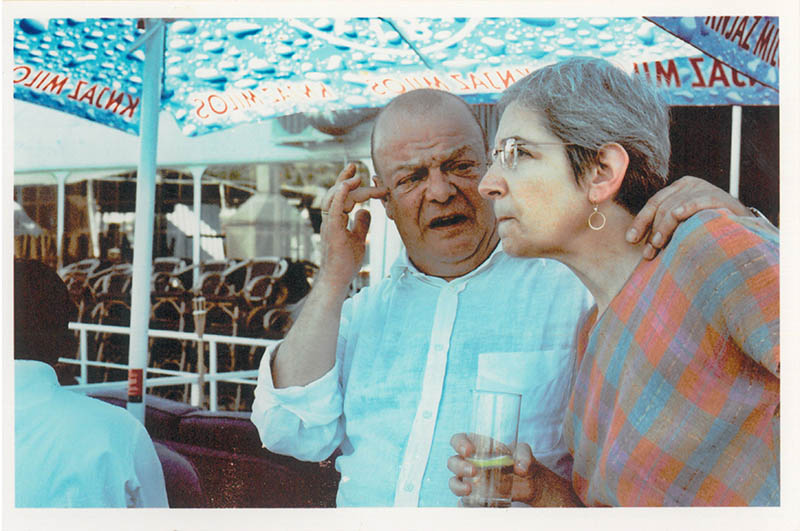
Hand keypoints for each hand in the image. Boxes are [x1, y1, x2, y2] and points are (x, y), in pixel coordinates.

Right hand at [317, 163, 387, 292]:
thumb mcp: (358, 238)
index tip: (355, 172)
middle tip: (354, 166)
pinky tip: (346, 185)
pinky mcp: (332, 231)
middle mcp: (329, 220)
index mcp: (335, 220)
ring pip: (332, 198)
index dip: (346, 183)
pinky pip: (333, 210)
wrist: (337, 279)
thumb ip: (361, 224)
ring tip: (355, 175)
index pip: (340, 197)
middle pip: (335, 193)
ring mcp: (329, 225)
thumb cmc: (345, 262)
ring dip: (344, 185)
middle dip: (344, 178)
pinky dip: (340, 196)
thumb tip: (366, 210)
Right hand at [447, 433, 532, 503]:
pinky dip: (464, 504)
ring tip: (469, 490)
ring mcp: (472, 480)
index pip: (459, 440)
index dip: (459, 443)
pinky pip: (464, 500)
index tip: (468, 450)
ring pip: (454, 481)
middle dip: (459, 466)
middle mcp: (470, 462)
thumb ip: (523, 455)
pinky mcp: (477, 496)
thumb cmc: (522, 460)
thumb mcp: (524, 452)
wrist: (530, 483)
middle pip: (453, 462)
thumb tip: (520, 468)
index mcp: (478, 446)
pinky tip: (469, 505)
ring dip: (457, 486)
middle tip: (474, 471)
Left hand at [626, 176, 747, 258]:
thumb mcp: (682, 223)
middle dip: (652, 230)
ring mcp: (704, 188)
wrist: (744, 226)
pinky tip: (678, 216)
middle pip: (662, 206)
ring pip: (675, 206)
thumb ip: (663, 226)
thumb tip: (635, 242)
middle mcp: (688, 185)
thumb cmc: (707, 227)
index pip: (653, 204)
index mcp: (677, 189)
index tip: (630, 240)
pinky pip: (699, 201)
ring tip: (658, 244)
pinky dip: (687, 208)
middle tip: (648, 251)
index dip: (640, 222)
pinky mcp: (718, 196)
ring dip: (664, 227)